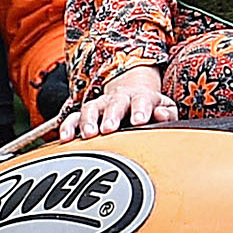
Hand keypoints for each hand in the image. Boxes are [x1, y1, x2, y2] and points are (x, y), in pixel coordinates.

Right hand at [60, 64, 175, 139]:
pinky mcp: (86, 114)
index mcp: (141, 97)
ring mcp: (101, 105)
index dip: (140, 109)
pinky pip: (73, 117)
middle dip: (111, 115)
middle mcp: (119, 99)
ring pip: (91, 108)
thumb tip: (161, 115)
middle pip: (114, 104)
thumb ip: (167, 113)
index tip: (139, 121)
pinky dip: (68, 126)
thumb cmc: (151, 109)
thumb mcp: (165, 108)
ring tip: (88, 135)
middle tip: (109, 128)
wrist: (132, 94)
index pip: (142, 100)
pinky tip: (65, 138)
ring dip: (87, 121)